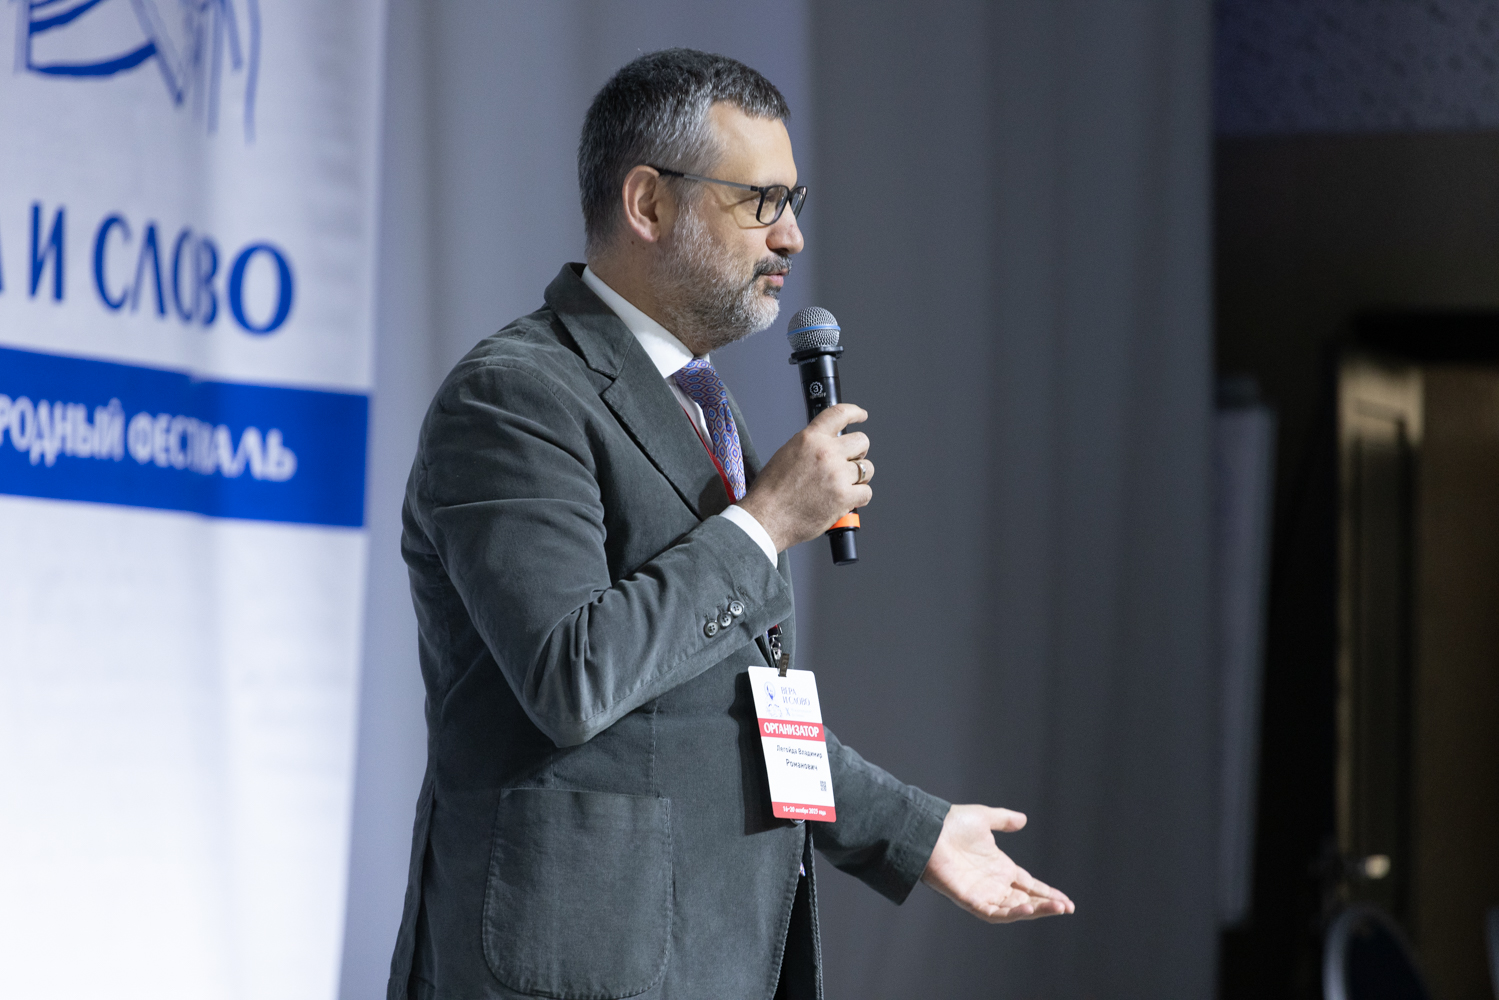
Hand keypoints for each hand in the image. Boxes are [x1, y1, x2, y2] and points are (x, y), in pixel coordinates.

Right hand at [738, 403, 871, 550]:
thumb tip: (826, 448)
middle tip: (849, 464)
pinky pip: (866, 492)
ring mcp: (837, 474)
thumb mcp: (786, 455)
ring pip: (867, 468)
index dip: (854, 412)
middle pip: (861, 441)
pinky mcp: (844, 497)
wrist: (766, 518)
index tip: (861, 415)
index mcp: (809, 439)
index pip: (839, 414)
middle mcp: (826, 452)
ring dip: (860, 477)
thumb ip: (809, 447)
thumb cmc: (770, 492)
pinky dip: (859, 498)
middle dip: (859, 453)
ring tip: (845, 485)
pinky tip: (846, 501)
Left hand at [921, 804, 1074, 922]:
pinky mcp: (969, 899)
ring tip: (1056, 908)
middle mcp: (992, 883)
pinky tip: (1027, 907)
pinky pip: (992, 912)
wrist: (927, 830)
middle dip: (1047, 905)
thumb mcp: (983, 818)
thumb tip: (1023, 819)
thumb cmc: (950, 824)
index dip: (1047, 893)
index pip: (1029, 885)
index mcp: (999, 867)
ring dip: (1035, 910)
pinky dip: (1010, 912)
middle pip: (1025, 900)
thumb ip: (1003, 820)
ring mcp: (981, 892)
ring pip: (1013, 908)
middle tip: (1067, 907)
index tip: (1067, 901)